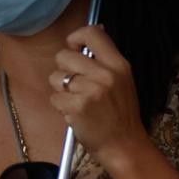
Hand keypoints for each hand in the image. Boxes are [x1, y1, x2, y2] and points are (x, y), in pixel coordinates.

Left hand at [49, 26, 146, 166]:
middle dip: (65, 70)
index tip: (76, 51)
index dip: (75, 38)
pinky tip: (76, 113)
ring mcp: (90, 90)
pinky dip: (61, 107)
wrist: (124, 145)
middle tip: (79, 86)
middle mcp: (105, 74)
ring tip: (78, 101)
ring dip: (61, 90)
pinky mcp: (76, 106)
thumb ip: (106, 59)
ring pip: (56, 77)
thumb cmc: (121, 114)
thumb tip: (93, 32)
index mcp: (119, 65)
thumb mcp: (123, 81)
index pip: (91, 33)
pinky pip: (54, 97)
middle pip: (64, 56)